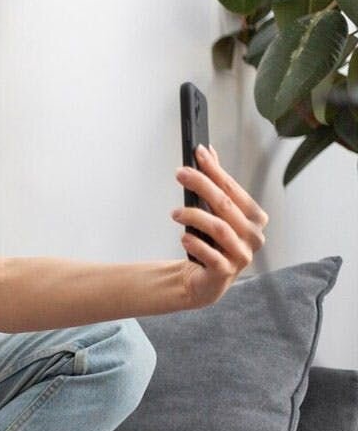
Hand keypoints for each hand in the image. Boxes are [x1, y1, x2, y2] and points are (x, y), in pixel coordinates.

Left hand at [170, 144, 269, 307]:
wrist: (205, 280)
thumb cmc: (212, 241)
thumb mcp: (214, 211)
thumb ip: (215, 182)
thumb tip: (207, 150)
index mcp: (255, 217)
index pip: (233, 188)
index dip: (215, 170)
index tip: (198, 152)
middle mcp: (254, 236)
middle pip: (225, 205)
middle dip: (202, 185)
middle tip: (180, 173)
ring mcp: (242, 255)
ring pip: (219, 228)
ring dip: (194, 215)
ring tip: (175, 212)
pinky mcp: (226, 272)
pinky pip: (211, 255)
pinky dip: (195, 243)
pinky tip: (183, 236)